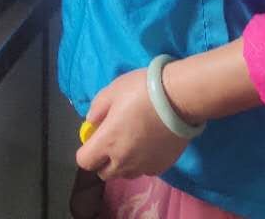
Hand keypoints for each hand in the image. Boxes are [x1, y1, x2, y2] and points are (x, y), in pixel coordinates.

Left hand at [75, 67, 191, 181]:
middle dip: (103, 160)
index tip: (95, 137)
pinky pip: (145, 171)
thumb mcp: (111, 91)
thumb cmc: (142, 90)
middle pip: (104, 173)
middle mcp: (123, 161)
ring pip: (125, 174)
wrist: (180, 97)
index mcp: (107, 142)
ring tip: (132, 143)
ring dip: (122, 163)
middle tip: (112, 140)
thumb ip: (96, 110)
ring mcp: (144, 166)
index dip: (86, 151)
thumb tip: (92, 123)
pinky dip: (142, 162)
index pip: (84, 162)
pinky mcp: (162, 166)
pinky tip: (149, 145)